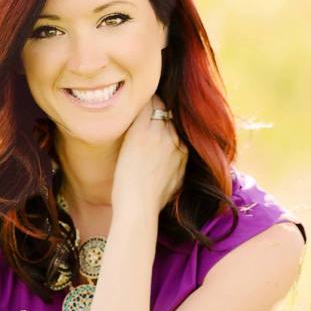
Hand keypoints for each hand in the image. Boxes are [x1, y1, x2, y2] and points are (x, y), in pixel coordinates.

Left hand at [111, 93, 187, 215]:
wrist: (139, 208)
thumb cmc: (152, 203)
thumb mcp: (175, 184)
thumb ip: (176, 168)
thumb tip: (174, 166)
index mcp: (184, 151)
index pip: (177, 124)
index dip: (164, 121)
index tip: (153, 121)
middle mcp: (175, 138)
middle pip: (168, 112)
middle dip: (157, 109)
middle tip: (143, 108)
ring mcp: (159, 133)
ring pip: (157, 104)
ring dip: (147, 103)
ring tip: (132, 101)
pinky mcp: (141, 132)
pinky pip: (143, 106)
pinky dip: (136, 103)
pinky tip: (127, 103)